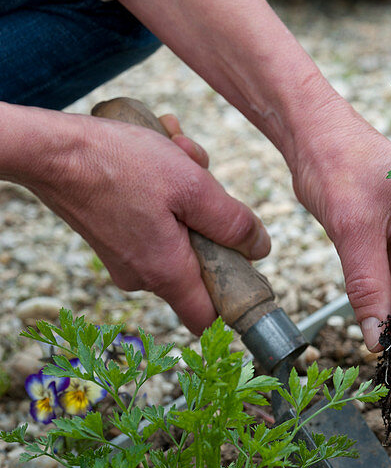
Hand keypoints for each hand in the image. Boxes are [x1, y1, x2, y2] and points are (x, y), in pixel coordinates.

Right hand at [13, 107, 269, 333]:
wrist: (53, 151)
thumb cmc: (120, 164)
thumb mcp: (193, 186)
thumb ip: (232, 222)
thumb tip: (260, 248)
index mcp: (166, 272)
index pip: (207, 318)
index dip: (232, 299)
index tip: (245, 265)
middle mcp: (142, 275)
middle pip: (198, 262)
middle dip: (210, 216)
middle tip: (203, 173)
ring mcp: (125, 257)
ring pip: (178, 231)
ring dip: (187, 191)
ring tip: (178, 150)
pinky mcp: (113, 236)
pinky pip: (153, 220)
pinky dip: (163, 188)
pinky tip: (159, 151)